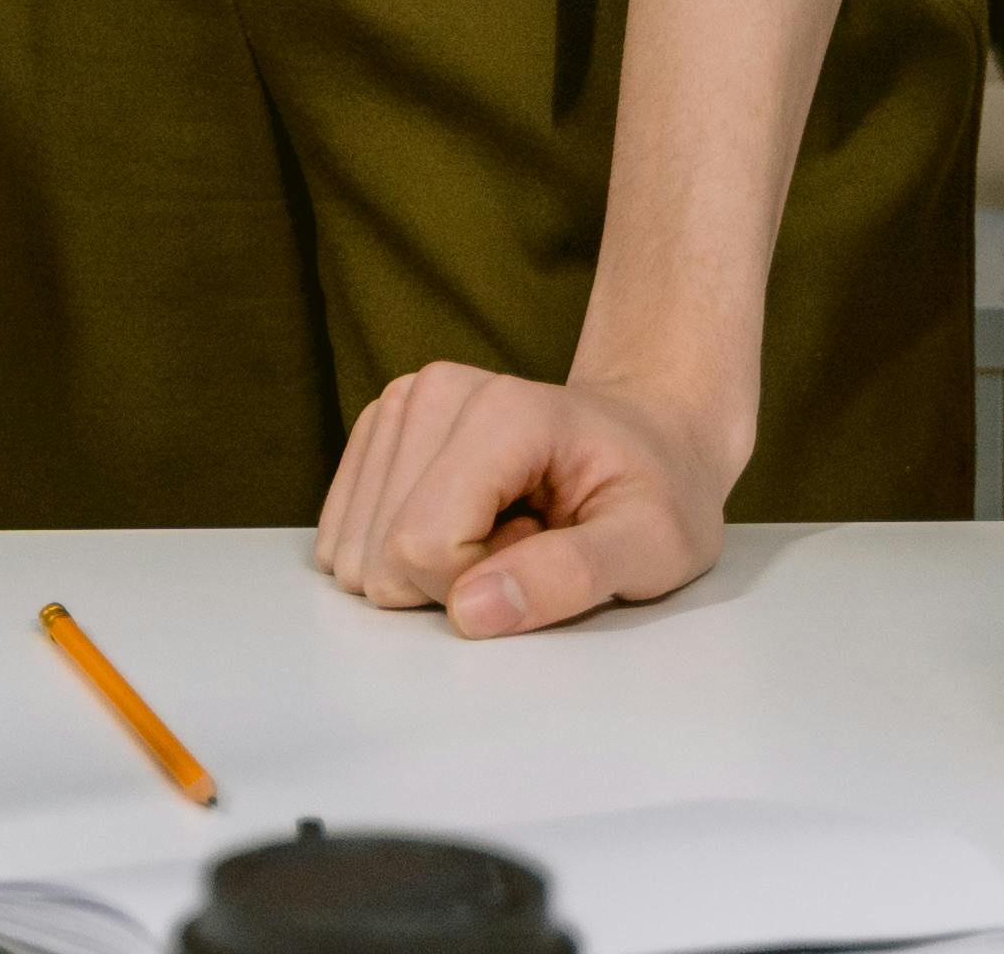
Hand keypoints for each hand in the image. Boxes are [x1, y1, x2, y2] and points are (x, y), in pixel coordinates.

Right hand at [313, 363, 734, 634]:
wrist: (648, 434)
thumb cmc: (658, 491)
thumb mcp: (653, 546)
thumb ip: (569, 576)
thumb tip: (469, 612)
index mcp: (501, 412)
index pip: (425, 545)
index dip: (482, 585)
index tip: (544, 547)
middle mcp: (432, 391)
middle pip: (381, 550)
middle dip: (451, 580)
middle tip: (528, 540)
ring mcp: (398, 402)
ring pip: (355, 546)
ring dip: (429, 567)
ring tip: (505, 528)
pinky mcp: (380, 427)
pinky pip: (346, 531)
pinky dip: (404, 550)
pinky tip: (469, 522)